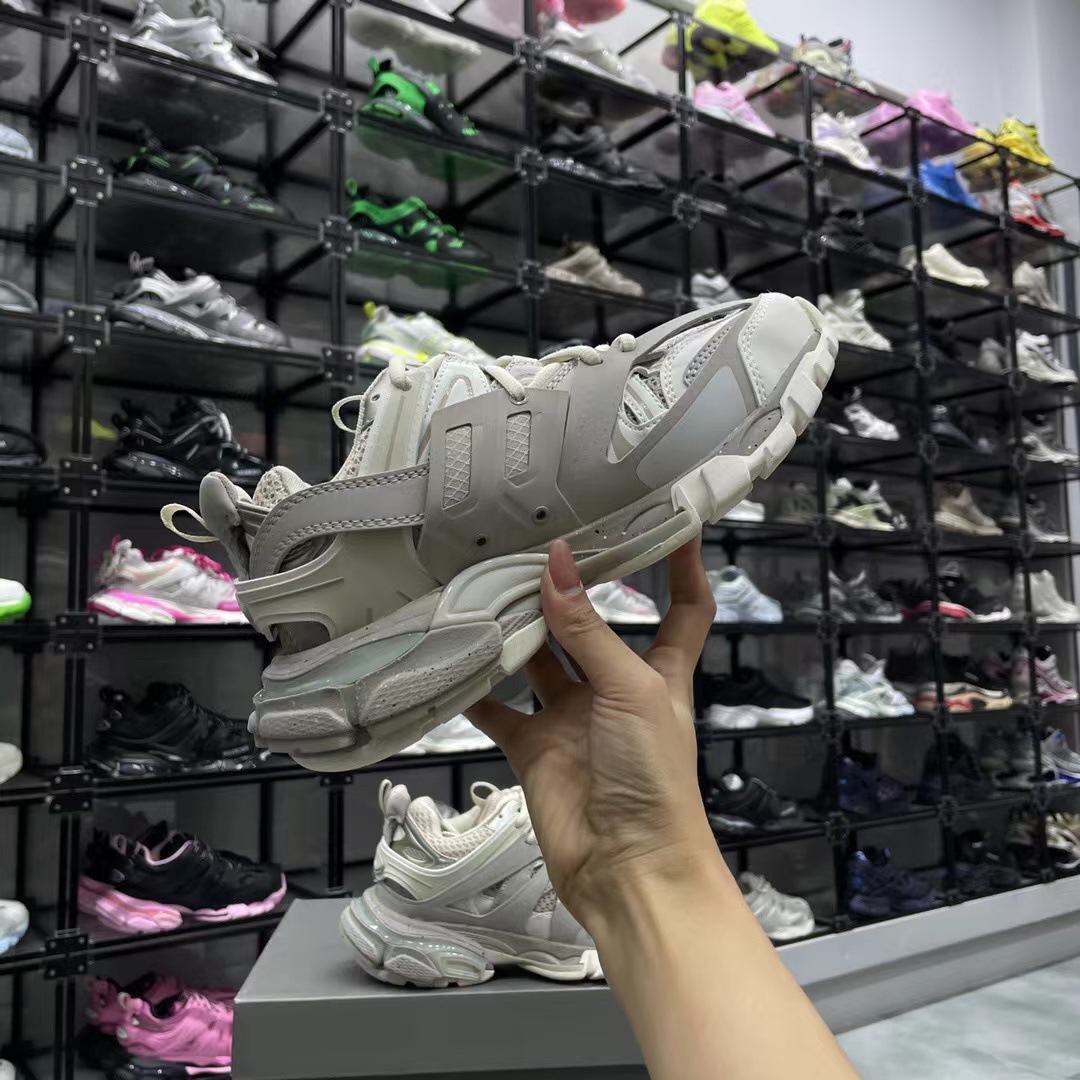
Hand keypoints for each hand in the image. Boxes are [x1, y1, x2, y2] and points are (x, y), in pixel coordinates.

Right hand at [467, 536, 719, 931]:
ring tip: (482, 588)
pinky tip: (452, 660)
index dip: (681, 570)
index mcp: (657, 674)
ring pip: (540, 663)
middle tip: (532, 546)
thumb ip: (588, 631)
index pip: (682, 611)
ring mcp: (574, 721)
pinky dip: (476, 692)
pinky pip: (499, 712)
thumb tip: (559, 565)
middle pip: (591, 628)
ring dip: (517, 632)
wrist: (628, 868)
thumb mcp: (629, 691)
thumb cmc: (653, 777)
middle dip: (568, 593)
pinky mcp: (536, 751)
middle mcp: (615, 691)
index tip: (672, 524)